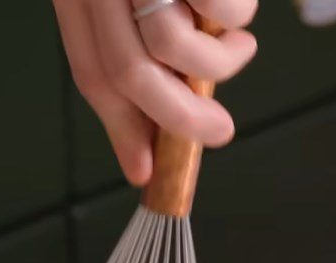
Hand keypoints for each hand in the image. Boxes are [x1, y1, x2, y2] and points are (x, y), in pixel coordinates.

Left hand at [54, 0, 257, 185]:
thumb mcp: (123, 0)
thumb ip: (130, 60)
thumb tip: (142, 164)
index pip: (94, 75)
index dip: (122, 131)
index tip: (145, 172)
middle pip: (131, 73)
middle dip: (182, 119)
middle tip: (220, 132)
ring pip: (174, 46)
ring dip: (220, 64)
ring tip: (241, 47)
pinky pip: (219, 9)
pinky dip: (236, 19)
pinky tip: (238, 14)